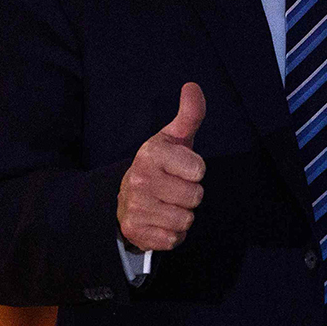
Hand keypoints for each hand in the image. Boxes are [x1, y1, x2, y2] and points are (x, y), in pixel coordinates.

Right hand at [117, 82, 205, 251]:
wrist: (128, 196)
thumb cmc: (161, 164)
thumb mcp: (174, 138)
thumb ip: (189, 114)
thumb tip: (192, 86)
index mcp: (151, 154)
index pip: (198, 170)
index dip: (195, 171)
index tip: (181, 167)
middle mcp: (140, 179)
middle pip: (194, 197)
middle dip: (190, 195)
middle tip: (174, 187)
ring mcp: (136, 206)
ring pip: (185, 219)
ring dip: (182, 215)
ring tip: (167, 203)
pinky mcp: (136, 231)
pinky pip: (174, 239)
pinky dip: (172, 233)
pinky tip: (161, 219)